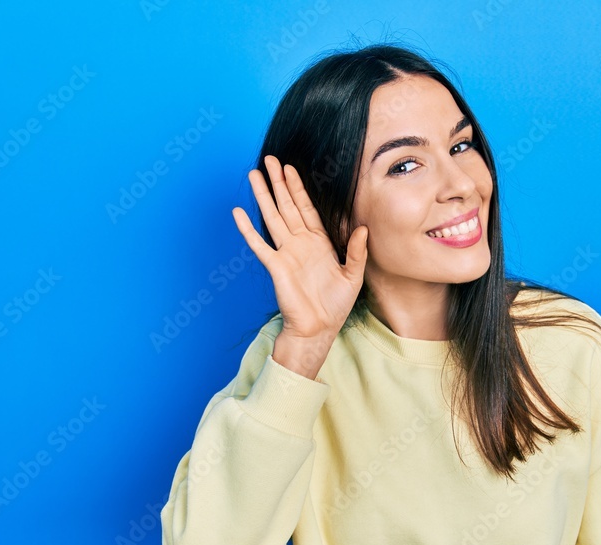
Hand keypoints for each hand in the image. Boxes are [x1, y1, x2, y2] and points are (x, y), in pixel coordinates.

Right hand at [233, 155, 368, 343]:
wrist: (319, 329)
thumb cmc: (336, 305)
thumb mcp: (353, 276)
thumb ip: (357, 251)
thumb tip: (362, 228)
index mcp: (319, 243)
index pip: (306, 208)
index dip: (298, 188)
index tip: (290, 169)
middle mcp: (300, 244)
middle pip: (287, 206)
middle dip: (278, 183)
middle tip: (269, 159)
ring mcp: (286, 253)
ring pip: (272, 217)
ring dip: (263, 196)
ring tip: (253, 175)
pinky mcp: (275, 266)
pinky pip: (259, 244)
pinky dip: (248, 229)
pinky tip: (238, 213)